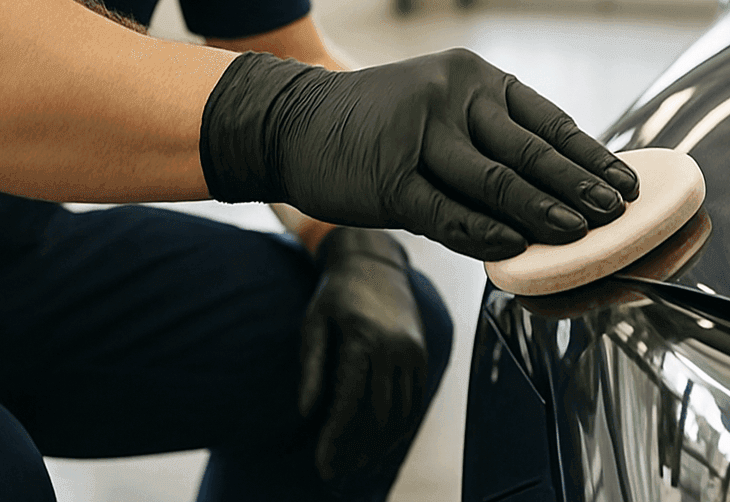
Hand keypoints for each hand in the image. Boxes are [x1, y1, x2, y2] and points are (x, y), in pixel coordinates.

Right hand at [199, 47, 639, 260]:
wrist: (293, 122)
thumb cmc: (380, 124)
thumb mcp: (441, 108)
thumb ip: (492, 140)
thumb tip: (559, 189)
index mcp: (476, 79)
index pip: (550, 122)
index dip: (592, 158)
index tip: (626, 184)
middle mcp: (454, 97)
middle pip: (531, 151)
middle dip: (580, 187)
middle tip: (617, 213)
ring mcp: (420, 135)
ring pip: (496, 182)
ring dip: (543, 212)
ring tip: (580, 234)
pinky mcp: (390, 179)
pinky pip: (447, 213)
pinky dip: (484, 233)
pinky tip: (515, 249)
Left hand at [298, 228, 427, 489]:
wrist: (375, 260)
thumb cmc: (335, 293)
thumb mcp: (314, 322)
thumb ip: (311, 367)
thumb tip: (307, 413)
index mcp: (363, 339)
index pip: (349, 403)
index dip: (335, 439)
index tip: (322, 464)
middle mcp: (394, 347)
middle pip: (378, 415)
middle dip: (357, 449)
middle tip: (337, 470)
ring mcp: (413, 351)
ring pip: (401, 412)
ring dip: (380, 444)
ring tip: (357, 462)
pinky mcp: (423, 353)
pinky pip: (415, 399)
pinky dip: (400, 425)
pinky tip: (380, 441)